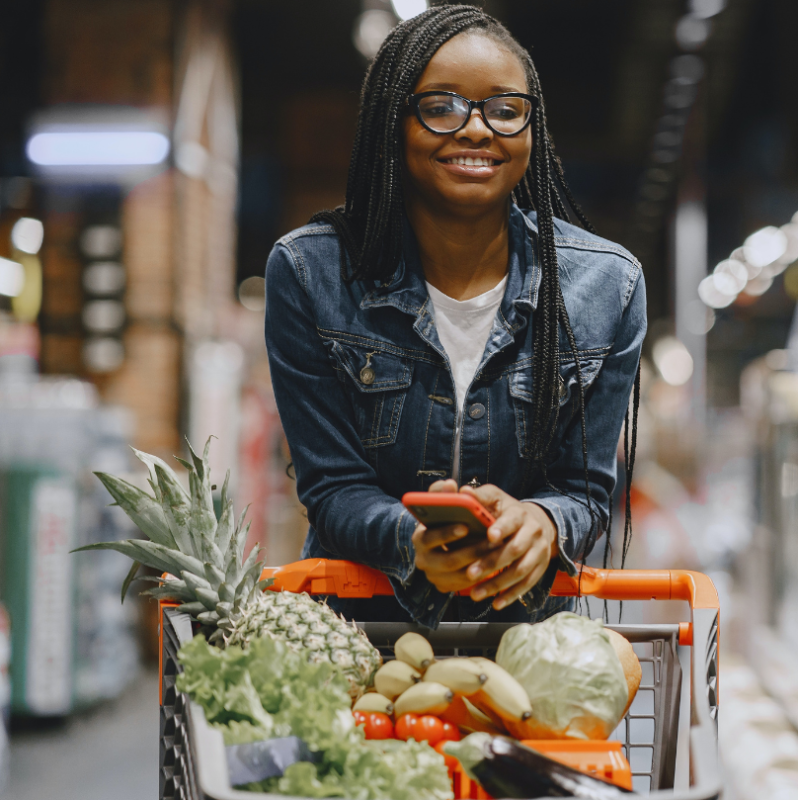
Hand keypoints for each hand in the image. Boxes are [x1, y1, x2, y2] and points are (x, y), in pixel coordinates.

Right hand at [411, 479, 502, 594]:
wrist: (445, 543)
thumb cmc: (446, 519)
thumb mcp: (441, 503)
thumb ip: (443, 492)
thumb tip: (450, 484)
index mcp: (420, 538)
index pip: (429, 537)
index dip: (447, 533)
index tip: (465, 526)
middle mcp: (423, 560)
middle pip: (448, 561)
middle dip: (471, 551)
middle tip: (492, 542)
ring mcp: (434, 576)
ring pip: (460, 576)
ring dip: (481, 564)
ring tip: (498, 552)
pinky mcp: (446, 587)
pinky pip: (465, 586)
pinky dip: (481, 577)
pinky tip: (496, 565)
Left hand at [460, 484, 558, 609]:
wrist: (539, 523)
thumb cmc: (507, 511)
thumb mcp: (496, 498)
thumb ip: (479, 497)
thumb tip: (462, 491)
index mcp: (520, 514)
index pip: (512, 520)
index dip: (502, 528)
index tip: (489, 536)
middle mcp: (533, 532)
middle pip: (514, 550)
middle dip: (491, 563)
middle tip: (470, 573)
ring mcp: (539, 551)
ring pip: (520, 571)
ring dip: (497, 584)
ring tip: (476, 593)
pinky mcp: (540, 568)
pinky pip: (527, 585)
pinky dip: (511, 595)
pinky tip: (496, 604)